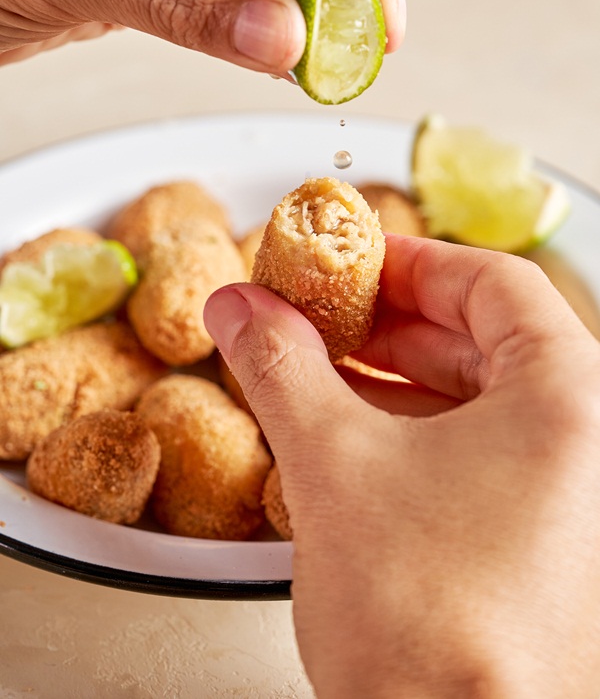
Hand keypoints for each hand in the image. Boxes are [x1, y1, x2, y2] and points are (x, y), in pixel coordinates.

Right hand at [205, 235, 599, 698]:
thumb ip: (280, 366)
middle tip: (321, 316)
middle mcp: (590, 442)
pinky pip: (480, 453)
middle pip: (486, 337)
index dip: (408, 261)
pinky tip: (351, 433)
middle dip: (390, 324)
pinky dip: (414, 431)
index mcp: (570, 397)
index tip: (348, 261)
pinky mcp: (544, 541)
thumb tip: (241, 308)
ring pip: (480, 399)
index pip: (492, 282)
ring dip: (394, 378)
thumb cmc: (427, 623)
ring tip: (320, 371)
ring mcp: (574, 497)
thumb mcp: (332, 462)